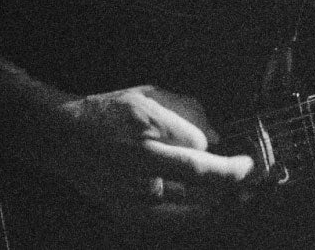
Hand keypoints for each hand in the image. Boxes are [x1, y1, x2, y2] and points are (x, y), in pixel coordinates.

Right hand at [43, 85, 254, 224]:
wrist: (63, 138)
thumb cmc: (108, 113)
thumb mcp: (147, 95)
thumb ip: (185, 111)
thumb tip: (215, 137)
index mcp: (146, 127)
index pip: (200, 149)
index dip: (227, 158)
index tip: (245, 161)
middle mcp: (140, 161)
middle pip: (201, 179)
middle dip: (233, 180)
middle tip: (251, 177)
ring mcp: (132, 190)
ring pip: (191, 203)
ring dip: (218, 198)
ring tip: (234, 193)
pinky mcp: (127, 209)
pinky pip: (172, 218)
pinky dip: (195, 213)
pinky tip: (207, 206)